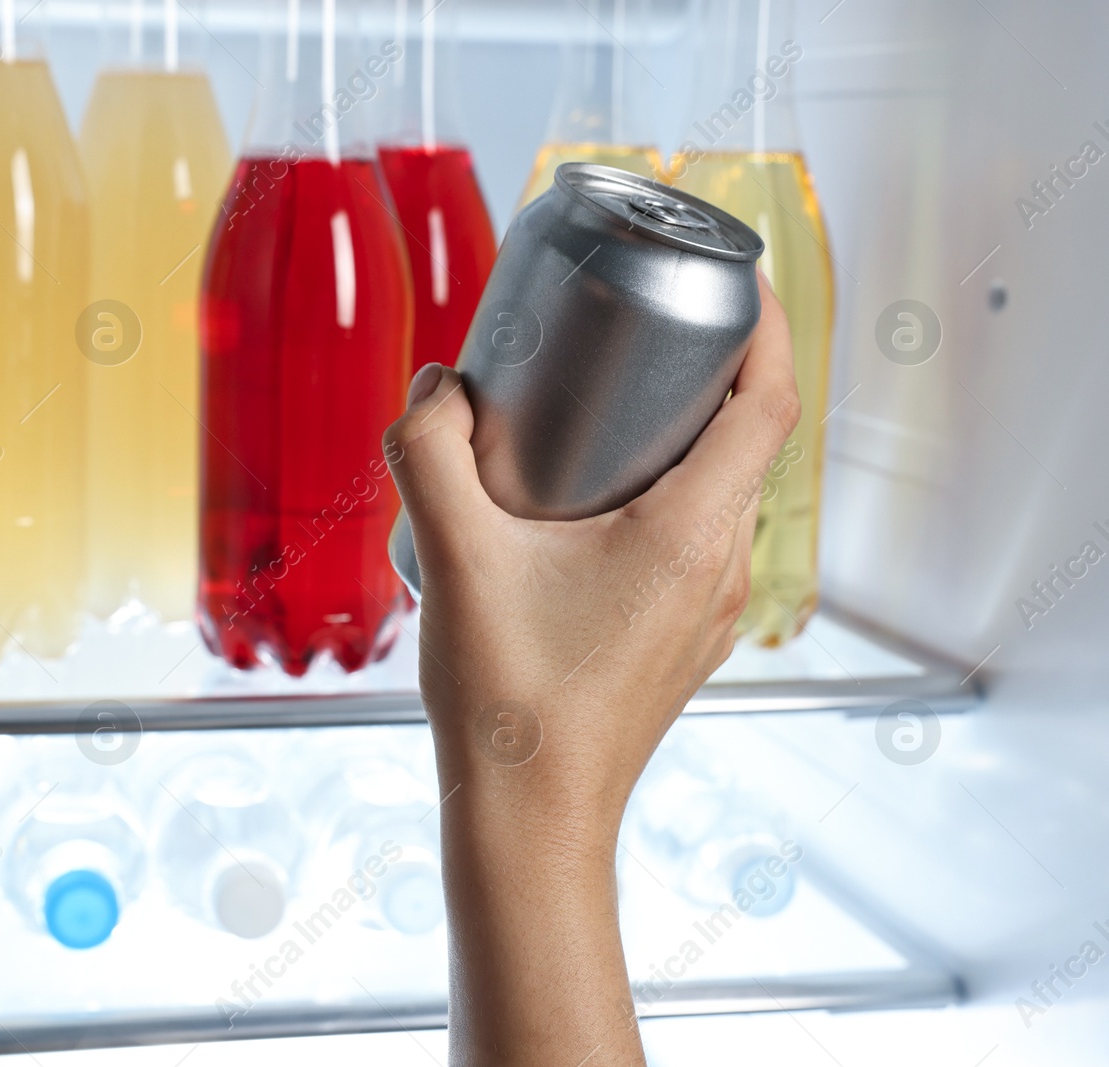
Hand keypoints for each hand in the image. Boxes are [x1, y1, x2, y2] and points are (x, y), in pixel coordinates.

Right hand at [382, 271, 798, 1064]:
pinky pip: (699, 534)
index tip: (736, 275)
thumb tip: (433, 388)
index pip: (770, 400)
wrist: (532, 817)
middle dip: (710, 367)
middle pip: (749, 436)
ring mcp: (711, 606)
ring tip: (608, 405)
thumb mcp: (456, 557)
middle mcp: (721, 565)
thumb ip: (430, 454)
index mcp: (690, 533)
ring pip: (725, 488)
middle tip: (644, 325)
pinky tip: (587, 500)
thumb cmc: (510, 703)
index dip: (767, 324)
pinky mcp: (685, 633)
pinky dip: (666, 489)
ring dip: (685, 433)